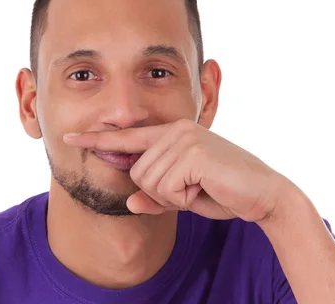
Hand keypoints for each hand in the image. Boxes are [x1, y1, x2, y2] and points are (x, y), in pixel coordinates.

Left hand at [63, 119, 293, 221]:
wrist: (264, 195)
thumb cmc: (225, 192)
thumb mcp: (184, 198)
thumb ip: (156, 197)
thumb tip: (131, 204)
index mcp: (171, 134)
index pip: (127, 138)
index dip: (97, 139)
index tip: (70, 138)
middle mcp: (175, 130)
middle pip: (137, 172)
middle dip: (161, 193)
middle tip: (193, 190)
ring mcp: (183, 138)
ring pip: (148, 182)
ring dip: (174, 196)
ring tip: (201, 187)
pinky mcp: (192, 152)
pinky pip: (166, 188)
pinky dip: (183, 199)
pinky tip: (204, 189)